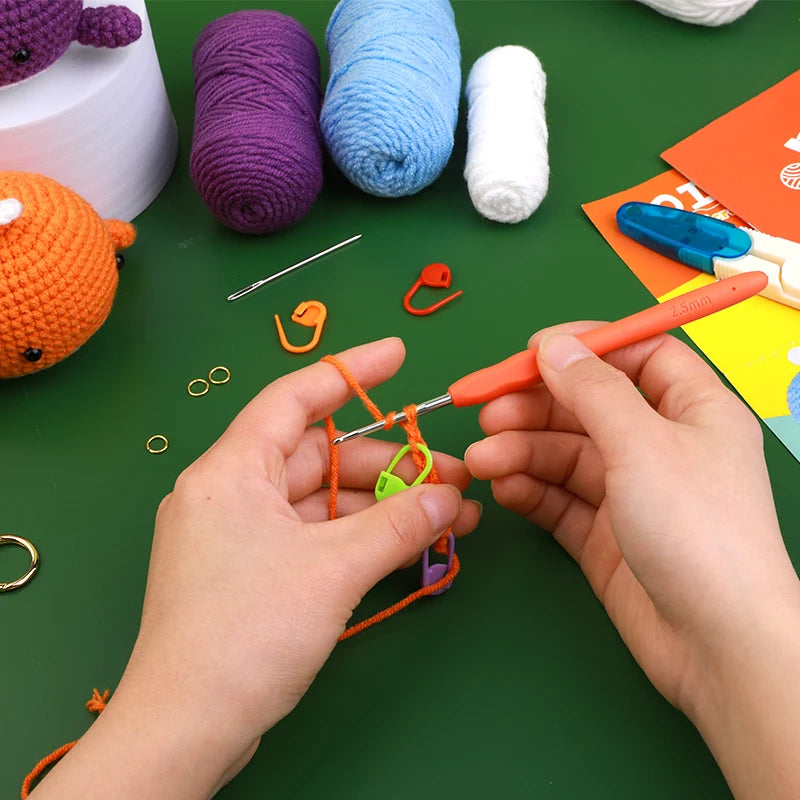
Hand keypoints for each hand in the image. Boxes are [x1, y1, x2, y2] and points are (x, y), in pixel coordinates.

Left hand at [31, 337, 480, 799]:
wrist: (188, 730)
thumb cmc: (248, 630)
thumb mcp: (331, 569)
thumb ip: (396, 524)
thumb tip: (450, 496)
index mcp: (232, 471)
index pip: (294, 400)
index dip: (349, 371)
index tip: (397, 354)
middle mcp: (232, 495)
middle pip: (321, 459)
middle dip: (391, 465)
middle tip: (454, 479)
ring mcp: (241, 539)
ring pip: (324, 504)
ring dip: (384, 509)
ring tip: (451, 518)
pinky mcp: (253, 577)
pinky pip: (315, 539)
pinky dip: (360, 540)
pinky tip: (410, 545)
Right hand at [465, 325, 799, 798]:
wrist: (715, 643)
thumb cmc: (694, 525)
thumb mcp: (642, 443)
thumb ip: (593, 390)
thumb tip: (553, 345)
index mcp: (692, 409)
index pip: (638, 356)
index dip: (586, 347)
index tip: (533, 353)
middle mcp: (659, 445)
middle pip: (588, 407)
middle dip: (536, 408)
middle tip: (489, 414)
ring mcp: (629, 492)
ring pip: (565, 456)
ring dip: (521, 452)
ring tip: (483, 460)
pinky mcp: (603, 535)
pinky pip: (559, 500)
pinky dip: (530, 491)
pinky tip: (504, 490)